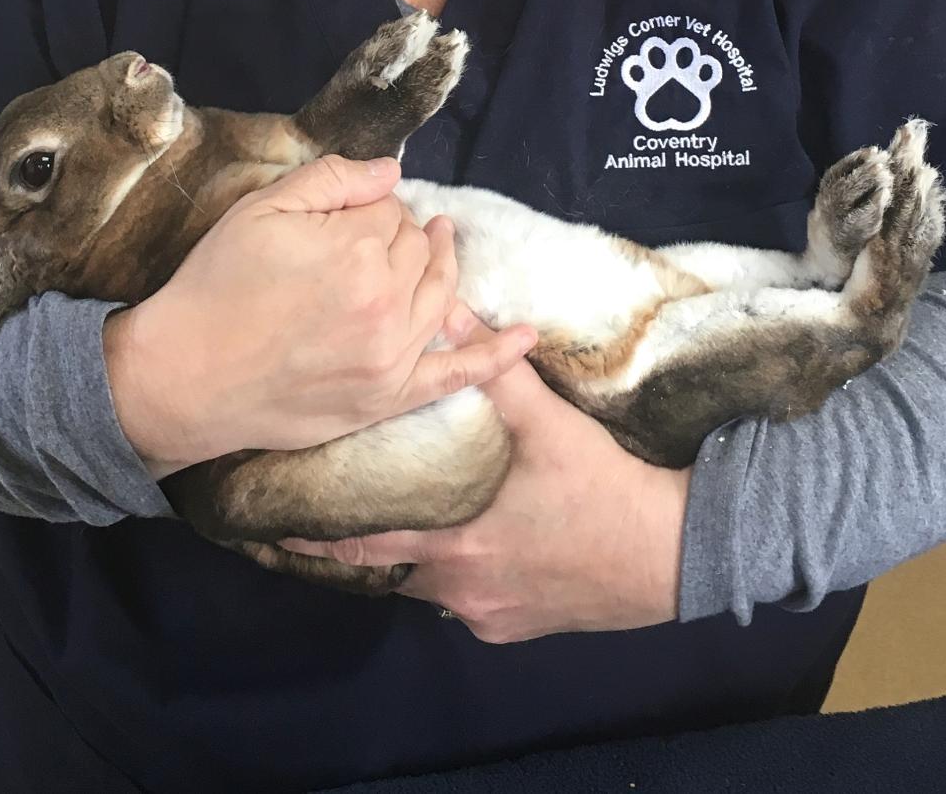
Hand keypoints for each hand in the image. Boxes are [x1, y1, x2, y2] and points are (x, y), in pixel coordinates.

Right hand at [103, 156, 536, 474]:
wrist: (187, 375)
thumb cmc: (217, 285)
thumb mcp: (262, 209)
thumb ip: (333, 179)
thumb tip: (393, 173)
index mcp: (356, 248)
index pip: (391, 209)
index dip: (368, 207)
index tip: (342, 216)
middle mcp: (385, 301)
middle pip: (419, 249)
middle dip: (401, 235)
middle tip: (368, 236)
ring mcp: (393, 355)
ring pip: (441, 295)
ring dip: (442, 266)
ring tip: (439, 244)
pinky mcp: (390, 397)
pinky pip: (458, 374)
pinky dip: (497, 356)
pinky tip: (528, 337)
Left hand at [282, 307, 691, 641]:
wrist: (670, 554)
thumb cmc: (601, 488)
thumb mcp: (548, 424)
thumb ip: (495, 373)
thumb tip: (452, 316)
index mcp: (454, 546)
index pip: (364, 544)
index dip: (318, 536)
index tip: (275, 528)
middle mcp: (460, 592)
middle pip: (393, 570)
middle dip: (365, 544)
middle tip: (334, 515)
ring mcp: (489, 618)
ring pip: (430, 589)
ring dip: (416, 560)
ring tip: (400, 523)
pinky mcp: (517, 630)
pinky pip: (468, 604)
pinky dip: (457, 578)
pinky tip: (467, 548)